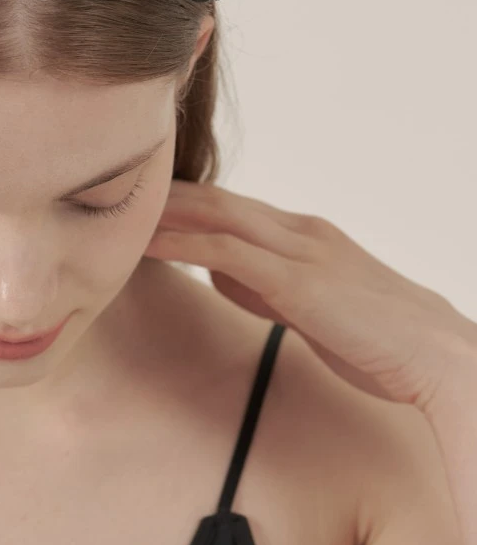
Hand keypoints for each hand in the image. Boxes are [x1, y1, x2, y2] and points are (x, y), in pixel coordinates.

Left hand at [143, 179, 475, 412]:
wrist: (435, 354)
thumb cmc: (379, 339)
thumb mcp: (310, 306)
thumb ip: (264, 287)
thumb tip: (217, 274)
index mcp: (305, 236)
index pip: (231, 208)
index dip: (183, 203)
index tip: (138, 203)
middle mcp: (300, 231)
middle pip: (216, 200)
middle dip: (162, 195)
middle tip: (108, 191)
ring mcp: (300, 250)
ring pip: (216, 215)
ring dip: (162, 211)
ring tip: (111, 207)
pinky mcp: (297, 279)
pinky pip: (226, 252)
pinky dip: (182, 243)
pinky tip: (145, 242)